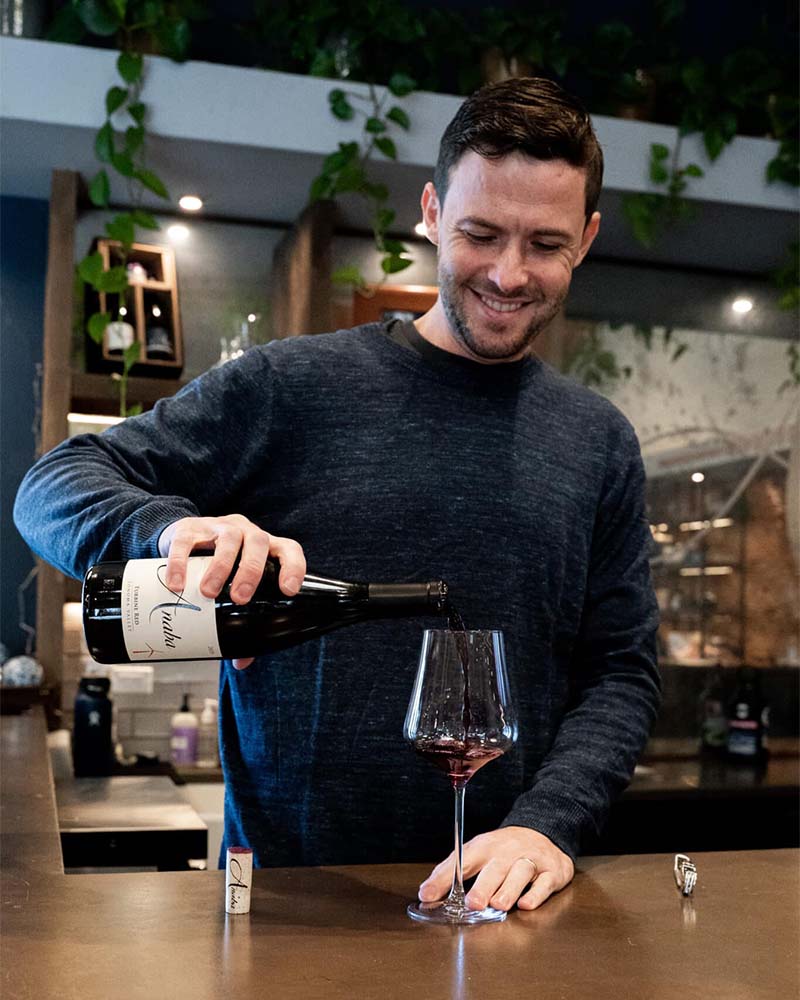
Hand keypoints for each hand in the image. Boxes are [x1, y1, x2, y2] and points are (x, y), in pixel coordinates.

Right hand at [157, 514, 305, 669]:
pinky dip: (180, 563)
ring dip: (220, 567)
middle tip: (240, 598)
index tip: (289, 590)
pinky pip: (186, 542)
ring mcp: (218, 527)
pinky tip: (176, 584)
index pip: (289, 549)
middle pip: (258, 543)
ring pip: (228, 539)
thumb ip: (241, 619)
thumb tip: (241, 661)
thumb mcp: (231, 585)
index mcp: (265, 548)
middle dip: (251, 571)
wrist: (181, 538)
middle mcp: (246, 532)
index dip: (293, 567)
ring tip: (208, 593)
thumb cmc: (218, 566)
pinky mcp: (189, 529)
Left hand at [418, 826, 573, 911]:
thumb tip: (426, 893)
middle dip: (484, 886)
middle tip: (473, 903)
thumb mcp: (477, 853)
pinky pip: (544, 883)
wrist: (543, 832)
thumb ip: (451, 873)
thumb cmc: (503, 850)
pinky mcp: (552, 872)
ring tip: (498, 905)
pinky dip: (536, 894)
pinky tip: (526, 904)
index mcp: (484, 847)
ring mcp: (531, 860)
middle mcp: (507, 851)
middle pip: (495, 867)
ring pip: (520, 872)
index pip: (462, 860)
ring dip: (508, 890)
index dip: (444, 878)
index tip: (427, 895)